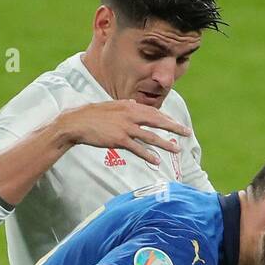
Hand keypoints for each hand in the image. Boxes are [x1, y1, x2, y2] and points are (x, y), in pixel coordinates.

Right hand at [59, 100, 189, 166]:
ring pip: (151, 136)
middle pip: (157, 121)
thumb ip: (125, 106)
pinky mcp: (119, 139)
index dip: (167, 119)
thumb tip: (135, 103)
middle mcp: (130, 115)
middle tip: (187, 133)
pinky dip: (148, 155)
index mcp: (129, 106)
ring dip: (165, 144)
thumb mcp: (111, 106)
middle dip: (173, 127)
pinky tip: (156, 161)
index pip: (153, 112)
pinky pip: (137, 148)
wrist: (77, 123)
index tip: (177, 124)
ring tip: (176, 149)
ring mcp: (125, 127)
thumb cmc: (93, 115)